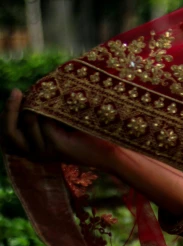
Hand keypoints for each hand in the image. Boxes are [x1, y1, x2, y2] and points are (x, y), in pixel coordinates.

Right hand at [0, 88, 118, 171]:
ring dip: (38, 104)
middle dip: (9, 110)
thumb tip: (30, 94)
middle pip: (8, 133)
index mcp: (32, 150)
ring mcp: (45, 152)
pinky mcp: (57, 147)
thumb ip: (43, 116)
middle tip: (15, 91)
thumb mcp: (59, 125)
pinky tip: (60, 100)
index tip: (15, 95)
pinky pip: (45, 122)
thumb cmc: (86, 134)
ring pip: (28, 121)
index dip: (6, 115)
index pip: (6, 135)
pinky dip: (50, 109)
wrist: (109, 150)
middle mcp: (34, 154)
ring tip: (50, 92)